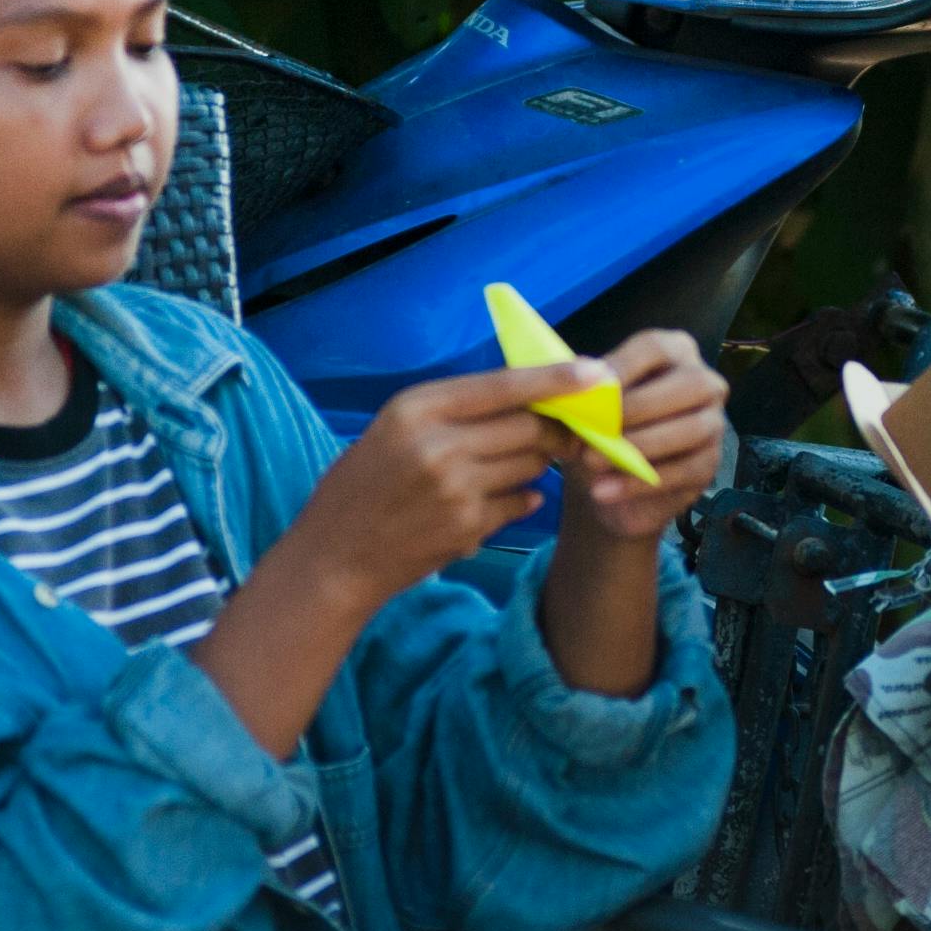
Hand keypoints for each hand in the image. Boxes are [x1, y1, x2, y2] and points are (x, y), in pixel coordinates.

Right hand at [287, 361, 593, 601]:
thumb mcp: (394, 429)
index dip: (556, 379)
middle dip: (553, 429)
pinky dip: (519, 501)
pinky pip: (520, 503)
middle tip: (561, 433)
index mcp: (417, 408)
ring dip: (533, 465)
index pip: (504, 385)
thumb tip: (527, 393)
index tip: (596, 372)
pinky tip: (492, 502)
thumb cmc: (363, 486)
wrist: (334, 557)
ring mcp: (456, 489)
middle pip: (529, 425)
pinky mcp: (468, 528)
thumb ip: (453, 410)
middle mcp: (439, 444)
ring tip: (499, 471)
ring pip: (530, 465)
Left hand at [555, 328, 727, 544]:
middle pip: (688, 384)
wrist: (607, 481)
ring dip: (639, 446)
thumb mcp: (587, 406)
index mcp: (674, 352)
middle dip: (639, 406)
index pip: (655, 348)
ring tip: (593, 461)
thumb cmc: (599, 427)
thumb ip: (586, 388)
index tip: (591, 385)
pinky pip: (683, 471)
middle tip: (597, 428)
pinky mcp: (709, 465)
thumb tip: (581, 371)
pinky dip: (639, 482)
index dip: (625, 365)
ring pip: (691, 429)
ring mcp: (714, 423)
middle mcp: (705, 382)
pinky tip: (604, 490)